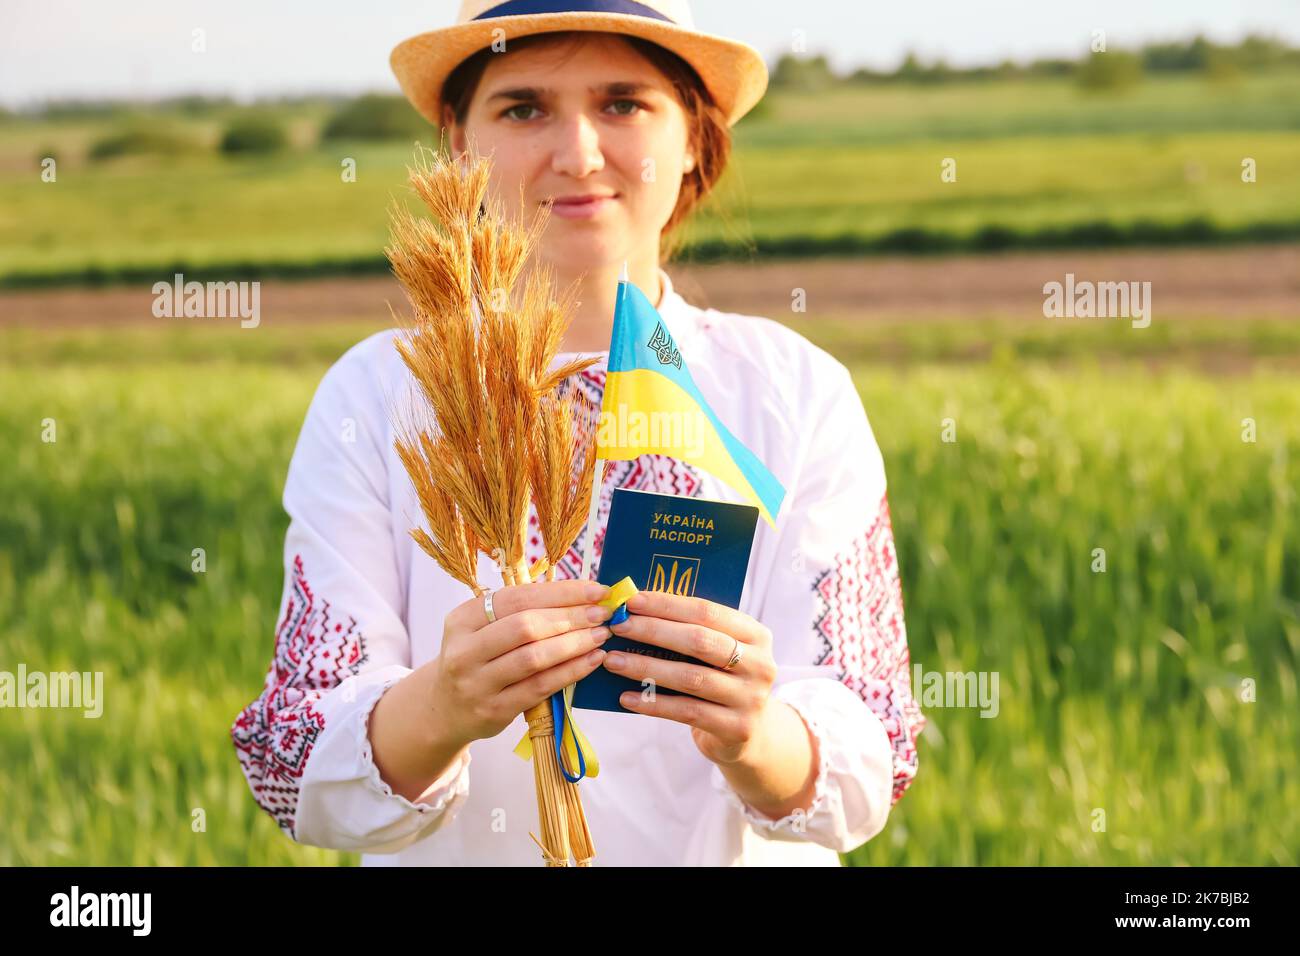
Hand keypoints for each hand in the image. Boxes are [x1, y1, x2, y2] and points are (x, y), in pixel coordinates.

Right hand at [428, 579, 612, 747]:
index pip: (518, 597)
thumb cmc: (478, 659)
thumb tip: (581, 595)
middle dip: (571, 617)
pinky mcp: (494, 710)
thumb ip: (521, 611)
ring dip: (574, 644)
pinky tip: (591, 660)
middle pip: (526, 626)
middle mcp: (464, 650)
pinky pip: (540, 687)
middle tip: (602, 613)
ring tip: (601, 635)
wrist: (446, 709)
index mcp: (463, 619)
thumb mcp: (482, 629)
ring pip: (534, 658)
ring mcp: (477, 683)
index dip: (562, 592)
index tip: (597, 590)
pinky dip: (571, 671)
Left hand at [603, 589, 778, 765]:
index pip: (707, 611)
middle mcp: (760, 664)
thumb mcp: (719, 652)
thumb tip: (636, 609)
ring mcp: (751, 698)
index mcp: (755, 634)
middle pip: (699, 641)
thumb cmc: (722, 680)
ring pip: (691, 677)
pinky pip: (687, 712)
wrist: (750, 732)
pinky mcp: (737, 728)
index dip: (667, 605)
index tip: (631, 601)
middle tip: (617, 627)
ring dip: (646, 667)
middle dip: (653, 631)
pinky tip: (626, 698)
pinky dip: (653, 704)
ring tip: (613, 661)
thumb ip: (691, 630)